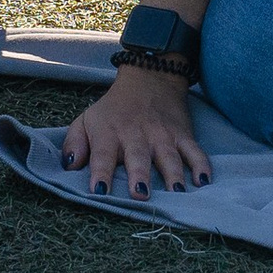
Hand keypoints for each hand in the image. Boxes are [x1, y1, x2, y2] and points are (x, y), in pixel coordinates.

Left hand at [65, 65, 210, 197]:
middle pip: (138, 157)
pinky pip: (195, 151)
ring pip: (169, 156)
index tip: (98, 191)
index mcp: (109, 133)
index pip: (102, 154)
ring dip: (173, 175)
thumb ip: (74, 143)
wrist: (150, 77)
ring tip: (176, 193)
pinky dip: (201, 165)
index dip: (100, 172)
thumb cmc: (114, 109)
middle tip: (140, 194)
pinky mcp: (183, 134)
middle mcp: (137, 135)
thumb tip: (69, 167)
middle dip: (139, 175)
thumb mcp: (86, 119)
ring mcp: (163, 135)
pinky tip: (204, 180)